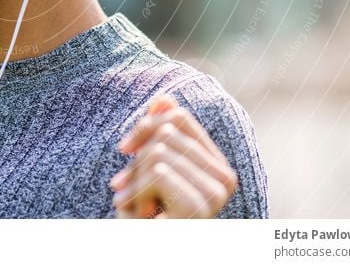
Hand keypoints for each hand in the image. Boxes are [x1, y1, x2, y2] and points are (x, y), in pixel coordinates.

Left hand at [109, 94, 237, 218]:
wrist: (143, 252)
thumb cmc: (144, 218)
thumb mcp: (147, 171)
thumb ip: (159, 134)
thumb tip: (164, 97)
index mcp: (217, 166)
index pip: (179, 118)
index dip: (145, 126)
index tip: (124, 150)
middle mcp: (225, 179)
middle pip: (166, 132)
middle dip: (136, 162)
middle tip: (128, 191)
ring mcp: (216, 194)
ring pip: (158, 152)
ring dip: (134, 182)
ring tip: (138, 208)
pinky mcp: (201, 206)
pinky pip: (157, 173)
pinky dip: (136, 194)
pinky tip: (142, 217)